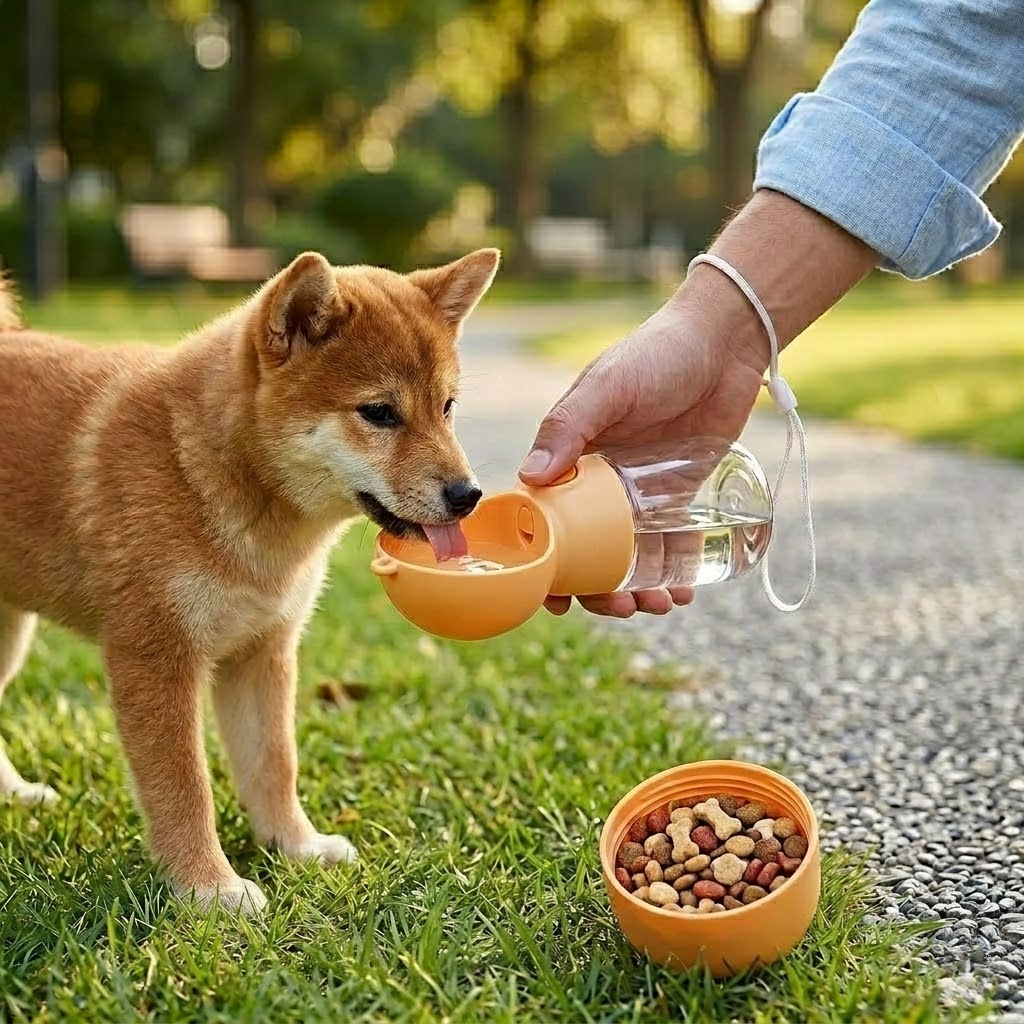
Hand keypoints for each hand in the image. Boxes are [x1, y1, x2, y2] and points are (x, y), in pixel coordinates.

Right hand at [519, 284, 763, 617]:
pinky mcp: (679, 494)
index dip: (545, 567)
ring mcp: (639, 493)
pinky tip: (684, 591)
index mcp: (569, 460)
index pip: (545, 522)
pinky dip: (675, 572)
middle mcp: (599, 483)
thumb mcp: (607, 389)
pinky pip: (672, 543)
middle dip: (598, 589)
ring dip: (637, 587)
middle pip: (588, 552)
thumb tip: (529, 478)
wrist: (724, 342)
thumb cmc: (656, 355)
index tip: (554, 601)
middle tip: (621, 607)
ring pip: (629, 556)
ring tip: (657, 603)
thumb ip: (568, 428)